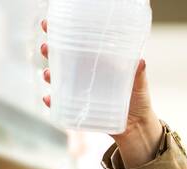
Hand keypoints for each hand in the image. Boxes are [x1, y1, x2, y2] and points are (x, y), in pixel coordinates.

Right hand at [39, 18, 163, 164]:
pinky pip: (62, 105)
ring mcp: (81, 91)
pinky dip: (53, 102)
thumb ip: (138, 74)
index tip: (48, 24)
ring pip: (59, 80)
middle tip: (45, 48)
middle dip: (50, 51)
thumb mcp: (139, 85)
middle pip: (63, 59)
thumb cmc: (138, 100)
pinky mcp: (79, 109)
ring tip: (47, 74)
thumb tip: (141, 61)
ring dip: (49, 75)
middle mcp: (86, 75)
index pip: (77, 44)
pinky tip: (49, 99)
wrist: (137, 126)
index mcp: (98, 62)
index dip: (61, 33)